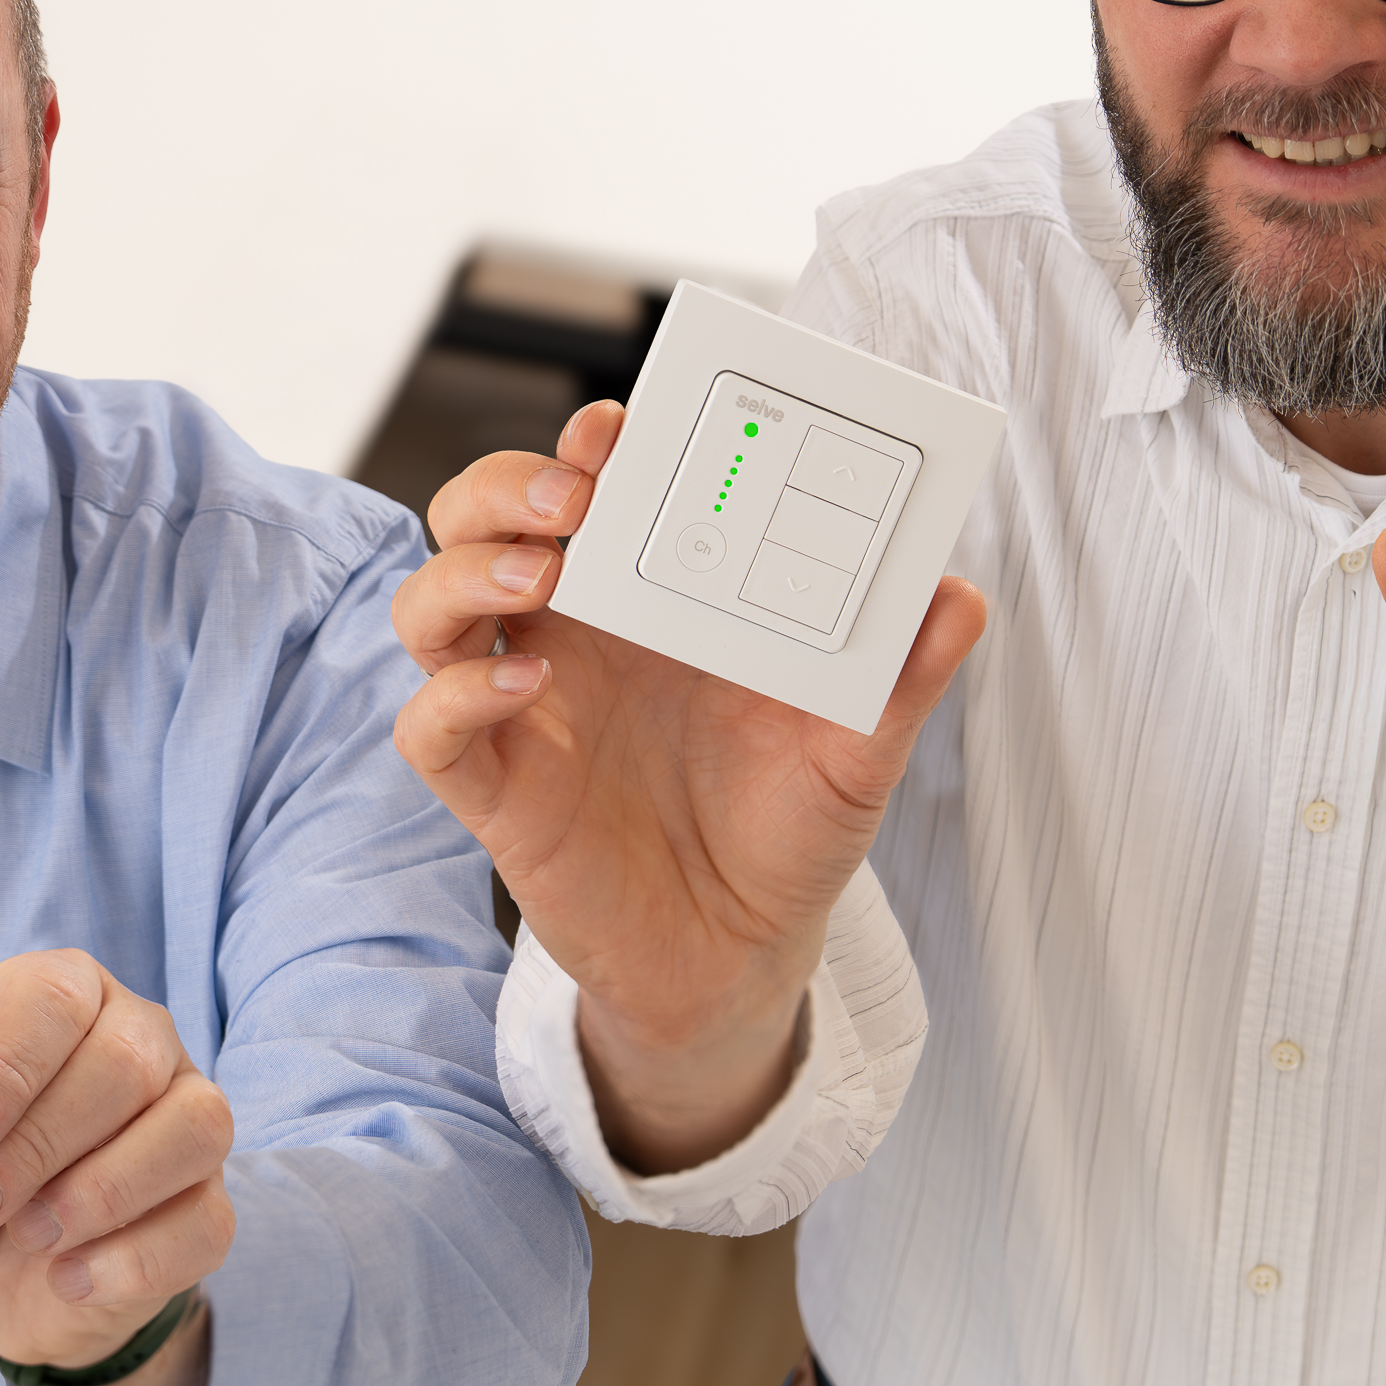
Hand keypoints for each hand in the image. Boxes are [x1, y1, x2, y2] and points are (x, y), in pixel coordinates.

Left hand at [0, 949, 232, 1385]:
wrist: (13, 1274)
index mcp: (46, 997)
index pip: (45, 997)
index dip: (1, 1064)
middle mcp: (132, 1039)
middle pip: (120, 1061)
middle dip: (35, 1142)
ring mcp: (186, 1116)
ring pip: (187, 1126)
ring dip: (94, 1192)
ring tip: (23, 1235)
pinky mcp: (208, 1202)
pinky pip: (205, 1217)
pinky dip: (134, 1256)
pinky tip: (71, 1274)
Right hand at [389, 401, 986, 1171]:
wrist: (741, 956)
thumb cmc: (786, 832)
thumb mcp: (859, 750)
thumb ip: (902, 676)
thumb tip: (957, 598)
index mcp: (644, 599)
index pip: (585, 485)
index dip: (585, 443)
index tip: (618, 428)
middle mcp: (569, 636)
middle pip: (477, 517)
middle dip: (505, 486)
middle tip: (572, 499)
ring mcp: (521, 708)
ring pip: (429, 604)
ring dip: (465, 571)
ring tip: (542, 574)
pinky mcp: (494, 789)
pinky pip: (429, 727)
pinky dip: (458, 696)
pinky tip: (528, 688)